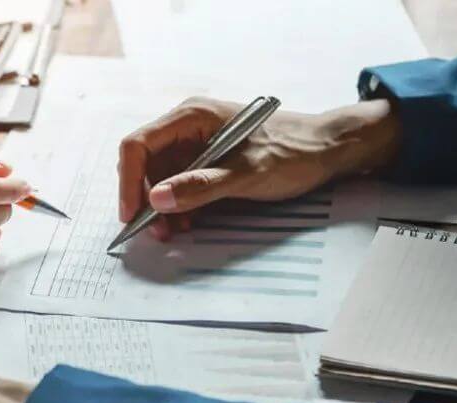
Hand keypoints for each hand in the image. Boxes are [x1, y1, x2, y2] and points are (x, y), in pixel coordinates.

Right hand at [117, 97, 399, 240]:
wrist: (327, 150)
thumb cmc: (292, 152)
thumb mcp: (246, 174)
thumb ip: (200, 186)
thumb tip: (156, 199)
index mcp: (191, 115)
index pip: (138, 145)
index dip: (129, 181)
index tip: (132, 215)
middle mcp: (187, 126)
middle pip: (144, 163)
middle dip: (144, 198)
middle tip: (154, 231)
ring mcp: (195, 143)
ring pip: (159, 177)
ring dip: (160, 207)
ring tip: (172, 232)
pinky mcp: (206, 160)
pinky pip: (178, 183)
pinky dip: (177, 205)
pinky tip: (187, 223)